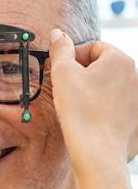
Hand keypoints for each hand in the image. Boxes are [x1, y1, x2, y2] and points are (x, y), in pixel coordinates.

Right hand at [49, 28, 137, 188]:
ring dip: (93, 93)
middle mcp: (135, 76)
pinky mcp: (136, 118)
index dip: (73, 58)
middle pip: (103, 67)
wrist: (98, 154)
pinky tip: (90, 121)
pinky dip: (103, 110)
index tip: (61, 73)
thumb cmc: (80, 113)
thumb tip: (58, 34)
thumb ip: (60, 49)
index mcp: (120, 60)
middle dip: (84, 76)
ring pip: (110, 87)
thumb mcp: (62, 74)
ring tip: (78, 109)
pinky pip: (116, 107)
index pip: (94, 47)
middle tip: (67, 92)